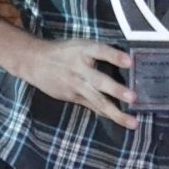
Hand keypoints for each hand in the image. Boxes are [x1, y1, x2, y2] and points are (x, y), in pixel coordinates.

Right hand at [11, 35, 136, 128]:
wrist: (35, 62)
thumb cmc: (64, 52)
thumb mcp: (80, 45)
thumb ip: (99, 53)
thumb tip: (128, 62)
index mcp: (83, 51)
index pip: (100, 51)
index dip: (115, 56)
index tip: (130, 62)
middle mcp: (79, 69)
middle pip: (99, 81)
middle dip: (116, 90)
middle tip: (133, 97)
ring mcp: (76, 86)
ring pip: (98, 101)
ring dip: (116, 113)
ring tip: (133, 123)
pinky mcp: (73, 97)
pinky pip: (93, 107)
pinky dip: (106, 114)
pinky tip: (120, 121)